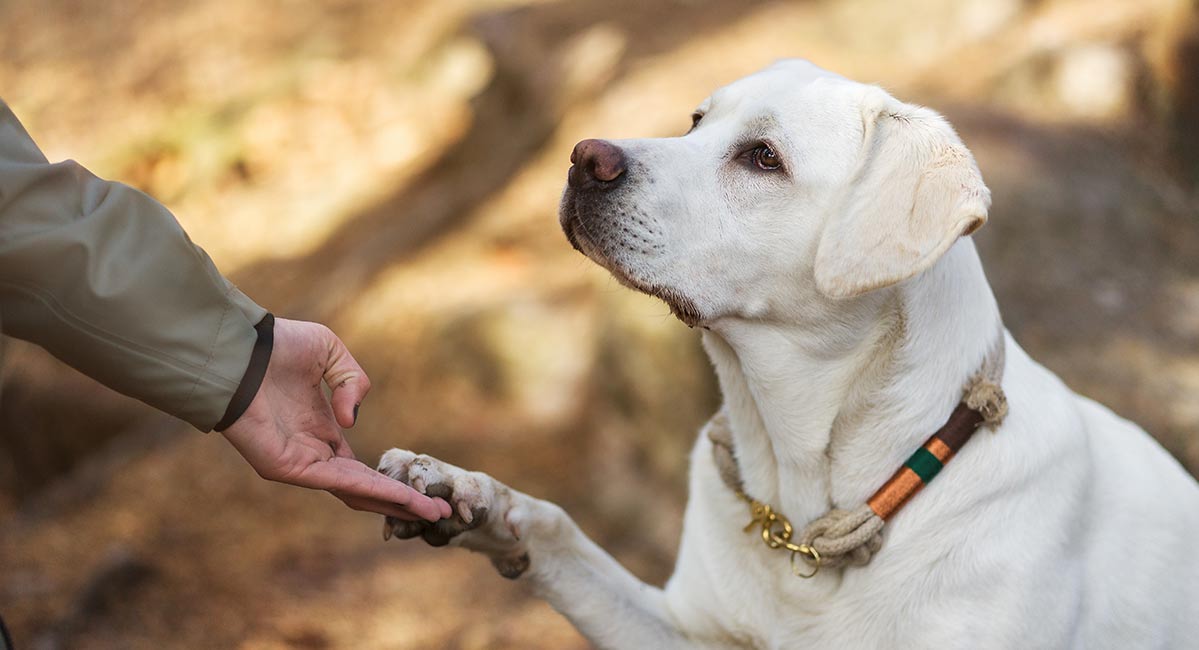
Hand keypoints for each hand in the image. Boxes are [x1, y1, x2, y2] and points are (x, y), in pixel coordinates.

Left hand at [220, 318, 450, 521]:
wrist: (239, 348)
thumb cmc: (277, 346)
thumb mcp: (331, 353)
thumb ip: (353, 383)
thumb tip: (350, 422)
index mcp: (320, 429)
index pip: (359, 467)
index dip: (392, 479)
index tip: (423, 488)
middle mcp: (312, 452)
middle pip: (363, 489)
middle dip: (401, 501)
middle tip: (438, 511)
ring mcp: (301, 463)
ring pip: (356, 491)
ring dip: (394, 502)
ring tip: (431, 512)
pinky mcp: (289, 468)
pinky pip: (339, 483)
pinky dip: (373, 490)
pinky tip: (401, 497)